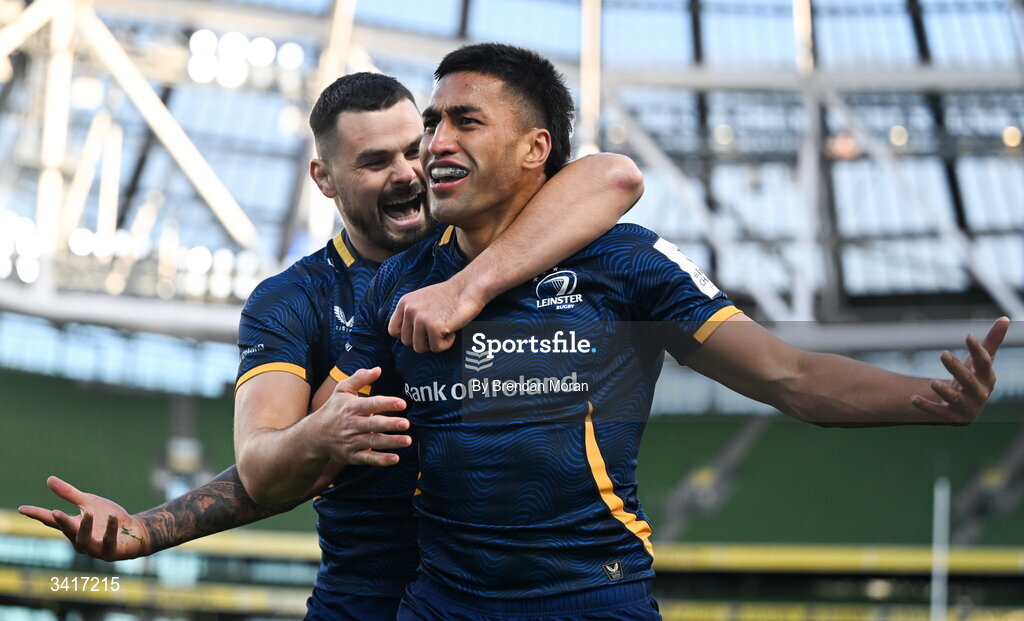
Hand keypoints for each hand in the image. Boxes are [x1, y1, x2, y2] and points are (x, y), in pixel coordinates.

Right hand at [18, 476, 151, 560]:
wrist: (135, 532)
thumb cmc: (109, 519)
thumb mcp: (90, 502)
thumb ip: (70, 494)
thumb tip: (49, 479)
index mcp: (73, 528)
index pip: (52, 521)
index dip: (37, 515)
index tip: (22, 509)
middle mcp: (80, 541)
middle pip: (68, 531)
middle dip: (62, 523)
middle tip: (55, 512)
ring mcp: (95, 549)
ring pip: (84, 541)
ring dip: (85, 527)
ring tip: (89, 512)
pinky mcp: (112, 552)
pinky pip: (109, 542)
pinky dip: (110, 529)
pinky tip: (113, 517)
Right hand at [313, 367, 410, 466]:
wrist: (314, 436)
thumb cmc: (334, 409)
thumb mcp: (342, 390)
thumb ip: (359, 378)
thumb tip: (378, 369)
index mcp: (351, 408)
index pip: (370, 404)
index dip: (386, 403)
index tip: (402, 403)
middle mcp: (351, 425)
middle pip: (373, 424)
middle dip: (389, 424)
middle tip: (406, 423)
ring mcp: (351, 441)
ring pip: (373, 442)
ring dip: (391, 442)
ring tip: (407, 440)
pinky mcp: (352, 456)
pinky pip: (368, 458)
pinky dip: (381, 460)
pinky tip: (395, 459)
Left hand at [387, 274, 487, 352]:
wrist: (469, 288)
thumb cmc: (450, 296)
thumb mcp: (422, 300)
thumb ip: (411, 314)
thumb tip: (405, 336)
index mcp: (404, 303)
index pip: (393, 330)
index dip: (408, 335)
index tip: (422, 333)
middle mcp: (409, 310)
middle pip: (407, 342)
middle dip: (423, 340)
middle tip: (437, 331)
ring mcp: (421, 318)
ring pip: (419, 348)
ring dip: (434, 343)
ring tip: (445, 330)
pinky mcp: (434, 327)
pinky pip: (436, 348)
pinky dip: (446, 344)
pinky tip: (452, 332)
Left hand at [912, 317, 1008, 424]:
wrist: (965, 407)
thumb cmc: (973, 377)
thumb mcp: (980, 361)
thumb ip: (992, 341)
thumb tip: (1005, 318)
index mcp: (987, 378)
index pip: (985, 362)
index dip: (977, 349)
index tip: (968, 335)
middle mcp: (980, 394)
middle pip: (968, 380)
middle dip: (956, 368)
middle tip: (943, 353)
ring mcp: (967, 407)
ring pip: (955, 399)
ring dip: (944, 391)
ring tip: (932, 382)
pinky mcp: (952, 417)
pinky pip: (938, 413)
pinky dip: (926, 406)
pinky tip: (912, 399)